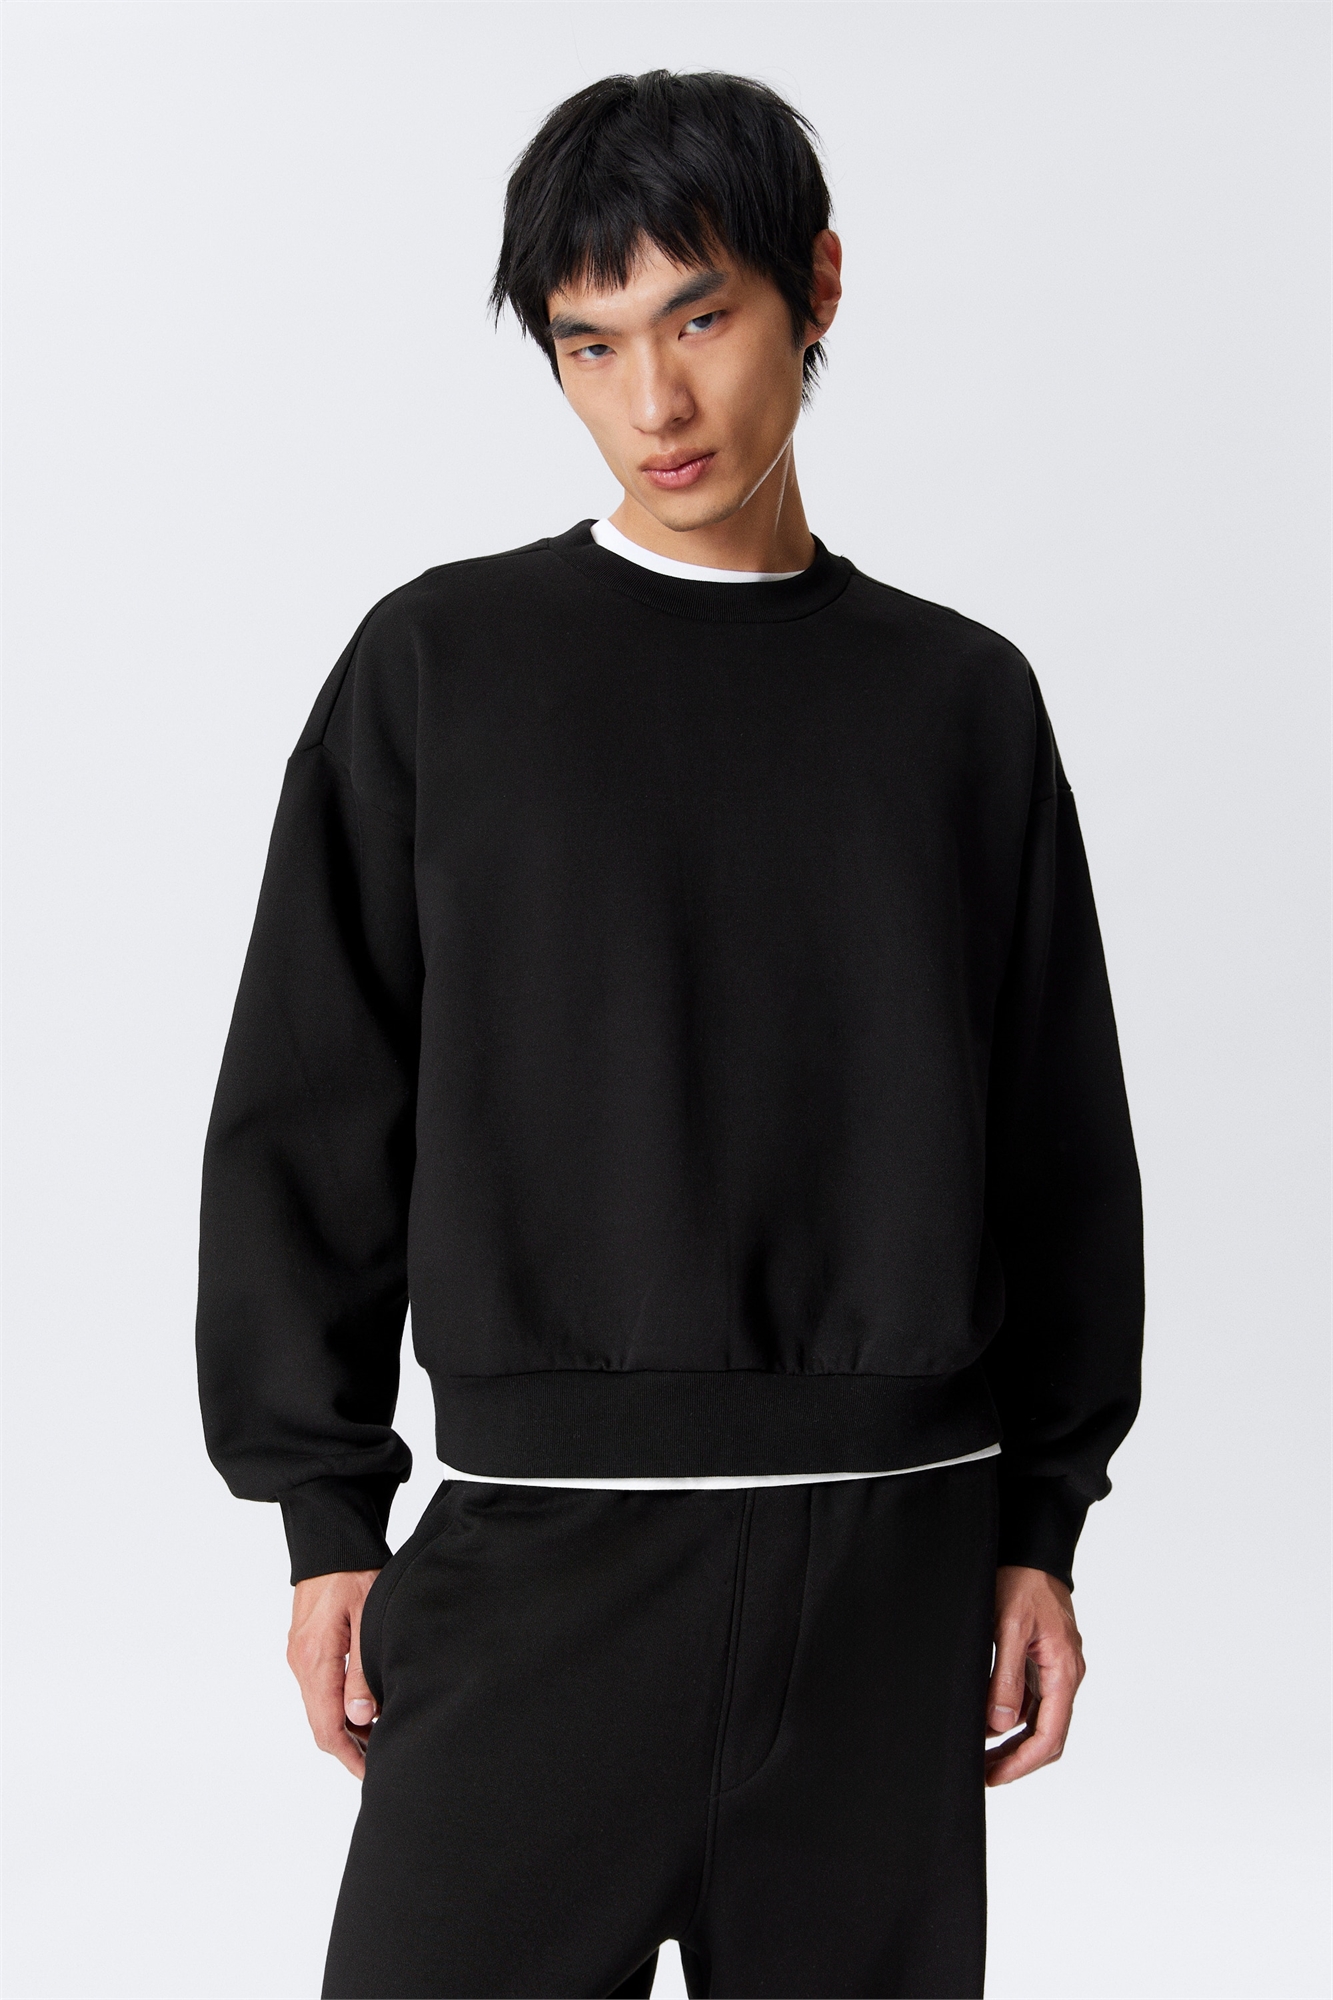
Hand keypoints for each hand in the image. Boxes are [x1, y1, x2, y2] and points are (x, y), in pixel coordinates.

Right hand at [287, 1569, 381, 1779]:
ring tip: (379, 1737)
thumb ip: (362, 1672)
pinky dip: (337, 1706)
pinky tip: (362, 1707)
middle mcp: (300, 1662)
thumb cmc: (355, 1572)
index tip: (372, 1773)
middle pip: (320, 1724)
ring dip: (345, 1727)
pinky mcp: (303, 1647)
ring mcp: (299, 1655)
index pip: (326, 1726)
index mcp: (315, 1659)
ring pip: (319, 1708)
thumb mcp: (367, 1621)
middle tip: (382, 1761)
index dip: (349, 1756)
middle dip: (349, 1748)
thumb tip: (359, 1720)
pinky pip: (318, 1689)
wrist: (330, 1540)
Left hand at [984, 1563, 1085, 1785]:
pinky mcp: (1043, 1663)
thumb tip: (1000, 1725)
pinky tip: (986, 1720)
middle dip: (1017, 1760)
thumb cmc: (1021, 1583)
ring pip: (1039, 1721)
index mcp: (1063, 1671)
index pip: (1050, 1735)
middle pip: (1048, 1736)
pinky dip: (1011, 1717)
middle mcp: (1066, 1676)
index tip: (994, 1777)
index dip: (1022, 1762)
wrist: (1032, 1552)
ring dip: (1012, 1742)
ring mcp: (1056, 1671)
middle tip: (982, 1773)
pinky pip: (1032, 1701)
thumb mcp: (1008, 1627)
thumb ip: (1005, 1676)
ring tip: (979, 1754)